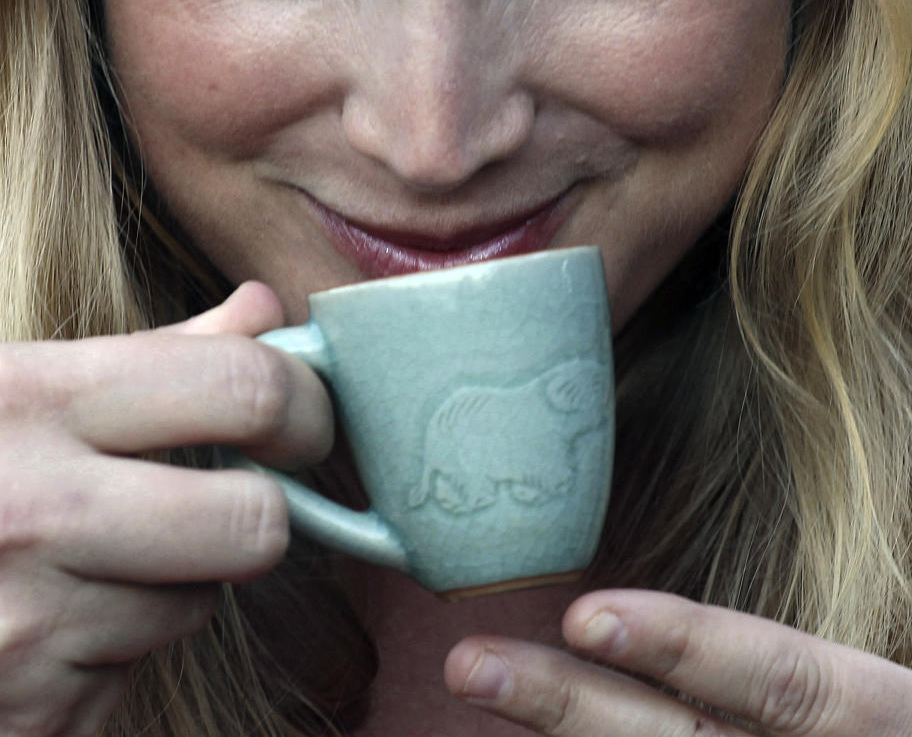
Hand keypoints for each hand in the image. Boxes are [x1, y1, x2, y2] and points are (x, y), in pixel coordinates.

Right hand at [0, 282, 331, 736]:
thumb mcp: (5, 385)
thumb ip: (153, 354)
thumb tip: (266, 311)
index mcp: (23, 398)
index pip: (243, 389)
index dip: (304, 404)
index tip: (303, 418)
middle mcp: (22, 512)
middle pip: (255, 522)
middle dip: (256, 512)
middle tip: (223, 497)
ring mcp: (16, 631)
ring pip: (194, 606)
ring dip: (167, 585)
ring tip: (78, 561)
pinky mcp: (19, 723)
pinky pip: (128, 679)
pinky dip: (105, 654)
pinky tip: (34, 625)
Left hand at [445, 589, 911, 735]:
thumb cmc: (873, 732)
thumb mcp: (863, 700)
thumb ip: (781, 672)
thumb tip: (617, 619)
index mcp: (872, 716)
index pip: (778, 674)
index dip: (681, 642)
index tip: (582, 616)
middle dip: (570, 706)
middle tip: (470, 665)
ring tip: (479, 696)